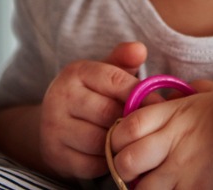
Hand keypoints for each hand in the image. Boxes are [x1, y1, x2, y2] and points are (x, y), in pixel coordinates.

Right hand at [38, 42, 146, 178]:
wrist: (55, 123)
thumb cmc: (92, 95)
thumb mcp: (106, 73)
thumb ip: (124, 60)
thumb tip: (140, 49)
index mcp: (75, 72)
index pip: (114, 80)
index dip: (139, 94)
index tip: (158, 104)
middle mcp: (59, 97)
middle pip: (108, 113)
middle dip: (129, 120)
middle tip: (145, 127)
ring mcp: (54, 127)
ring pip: (99, 140)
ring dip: (117, 142)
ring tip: (128, 139)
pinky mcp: (55, 154)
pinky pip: (91, 163)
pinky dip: (106, 162)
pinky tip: (111, 153)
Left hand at [109, 80, 212, 188]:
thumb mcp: (209, 96)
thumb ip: (179, 95)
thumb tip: (156, 97)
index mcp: (175, 113)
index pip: (125, 128)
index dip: (116, 140)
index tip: (124, 145)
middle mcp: (176, 141)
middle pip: (125, 162)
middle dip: (124, 170)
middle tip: (135, 171)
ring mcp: (187, 170)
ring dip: (144, 189)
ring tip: (157, 184)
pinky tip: (176, 189)